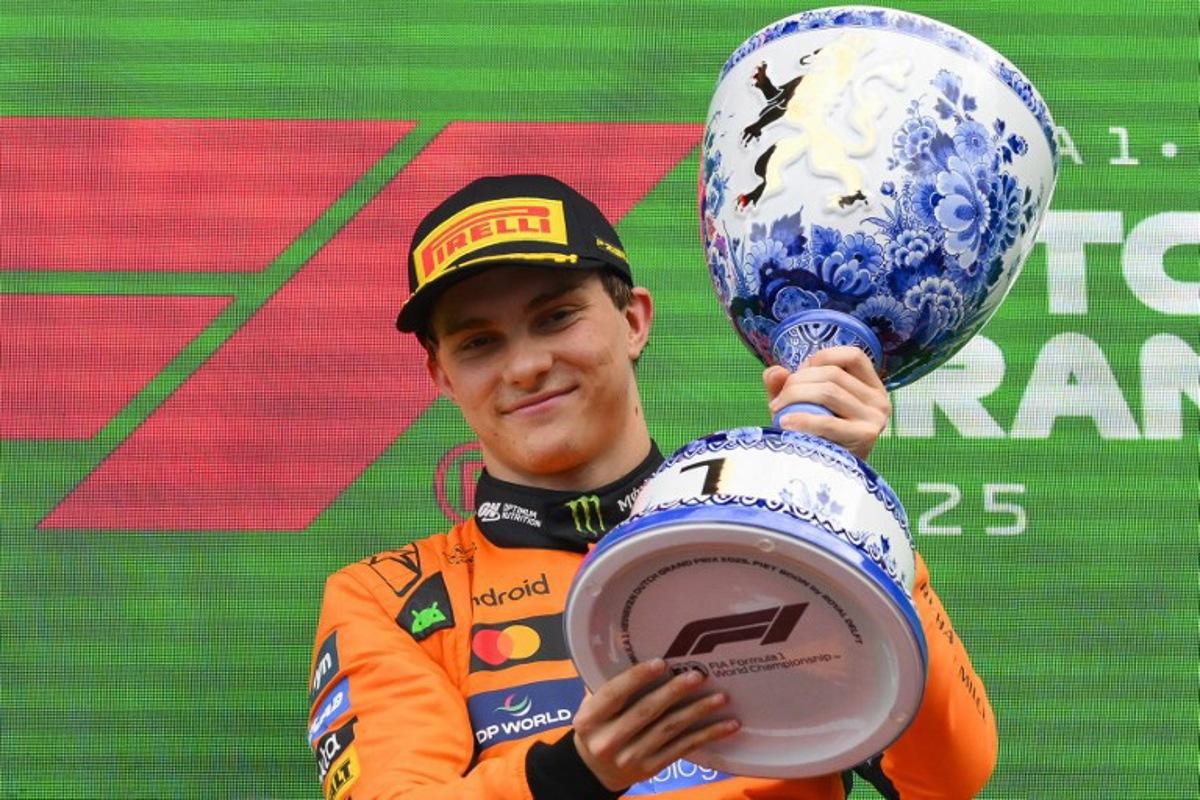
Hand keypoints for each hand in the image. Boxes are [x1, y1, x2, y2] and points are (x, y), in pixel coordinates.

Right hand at [572, 659, 738, 791]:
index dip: (637, 677)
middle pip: (646, 711)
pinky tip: (727, 725)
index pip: (614, 694)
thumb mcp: (589, 706)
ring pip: (670, 729)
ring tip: (720, 697)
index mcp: (590, 719)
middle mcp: (609, 740)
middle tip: (698, 675)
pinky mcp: (652, 768)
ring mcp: (632, 757)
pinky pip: (683, 748)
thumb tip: (628, 648)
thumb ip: (605, 683)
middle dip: (675, 692)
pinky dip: (707, 735)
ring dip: (698, 712)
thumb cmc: (596, 727)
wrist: (593, 771)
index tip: (661, 663)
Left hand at [763, 346, 890, 460]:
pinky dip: (802, 420)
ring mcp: (875, 419)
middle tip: (778, 400)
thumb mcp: (803, 405)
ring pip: (829, 391)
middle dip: (797, 381)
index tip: (799, 374)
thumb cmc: (817, 436)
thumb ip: (787, 385)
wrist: (829, 478)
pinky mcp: (865, 438)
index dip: (822, 358)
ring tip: (777, 411)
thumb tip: (775, 371)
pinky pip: (828, 422)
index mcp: (872, 388)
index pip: (853, 356)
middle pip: (833, 374)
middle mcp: (880, 400)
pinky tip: (784, 424)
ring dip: (794, 396)